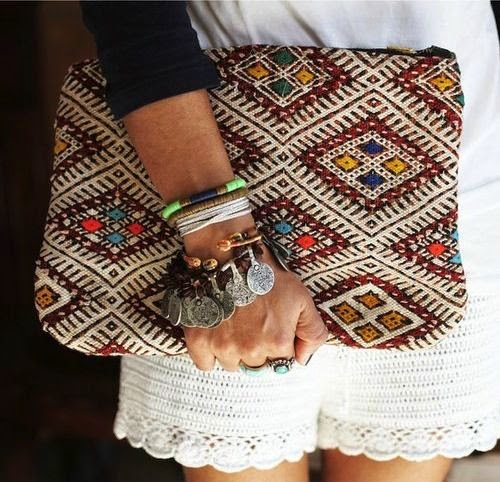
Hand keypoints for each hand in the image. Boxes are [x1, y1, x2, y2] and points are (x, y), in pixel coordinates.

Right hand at [181, 215, 328, 371]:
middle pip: (257, 365)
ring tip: (236, 324)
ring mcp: (223, 346)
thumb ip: (313, 333)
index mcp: (277, 342)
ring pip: (232, 364)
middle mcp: (250, 349)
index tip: (272, 328)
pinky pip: (205, 364)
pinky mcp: (199, 340)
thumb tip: (302, 360)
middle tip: (254, 324)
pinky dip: (209, 354)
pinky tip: (217, 334)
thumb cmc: (268, 275)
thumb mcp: (303, 299)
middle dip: (258, 349)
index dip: (279, 345)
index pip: (283, 362)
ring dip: (234, 351)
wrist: (231, 256)